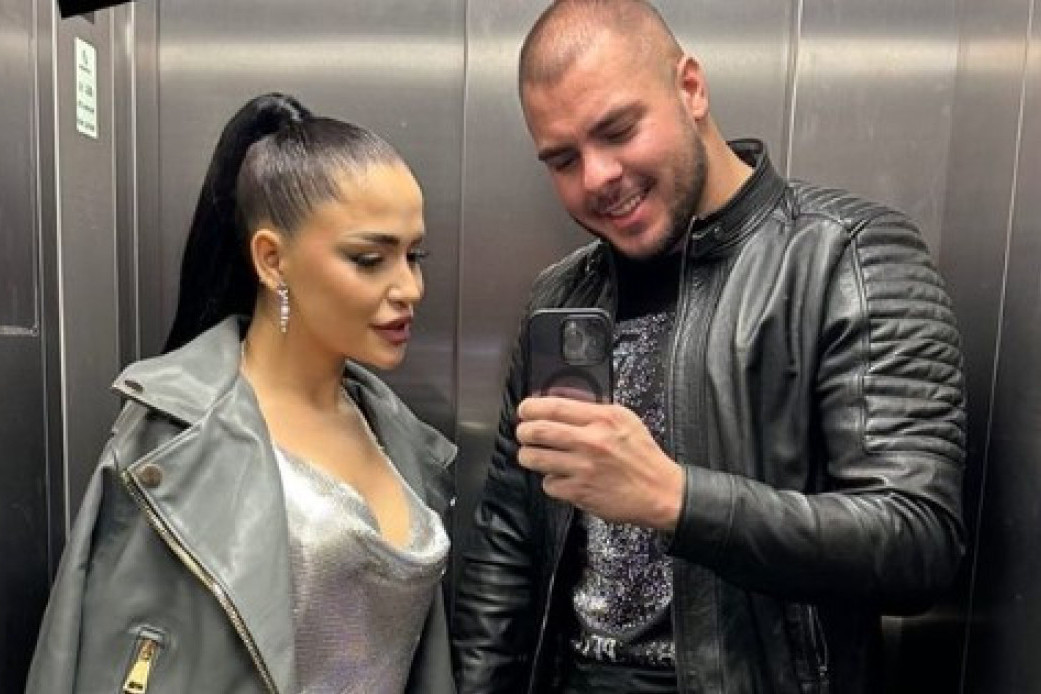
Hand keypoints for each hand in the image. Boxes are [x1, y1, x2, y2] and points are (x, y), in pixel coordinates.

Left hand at [515, 395, 684, 529]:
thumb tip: (557, 405)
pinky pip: (548, 484)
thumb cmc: (642, 455)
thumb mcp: (624, 419)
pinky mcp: (580, 492)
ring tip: (533, 455)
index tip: (524, 410)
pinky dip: (550, 481)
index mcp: (603, 419)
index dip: (531, 407)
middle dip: (523, 432)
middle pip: (538, 431)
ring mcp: (583, 468)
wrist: (660, 492)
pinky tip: (561, 478)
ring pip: (535, 458)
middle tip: (524, 434)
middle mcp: (591, 441)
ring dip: (529, 456)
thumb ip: (593, 410)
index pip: (554, 406)